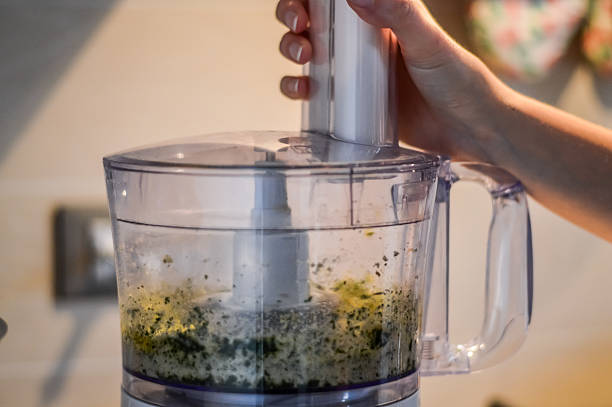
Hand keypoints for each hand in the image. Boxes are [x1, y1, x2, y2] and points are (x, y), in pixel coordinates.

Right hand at [276, 0, 508, 162]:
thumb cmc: (460, 83)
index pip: (336, 0)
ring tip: (301, 61)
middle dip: (294, 19)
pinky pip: (317, 94)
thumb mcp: (429, 44)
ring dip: (291, 51)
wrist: (471, 133)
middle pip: (314, 22)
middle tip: (299, 30)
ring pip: (308, 55)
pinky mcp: (353, 107)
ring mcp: (356, 76)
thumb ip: (399, 14)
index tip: (304, 7)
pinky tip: (302, 92)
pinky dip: (299, 89)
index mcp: (382, 19)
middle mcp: (364, 45)